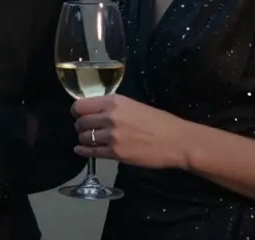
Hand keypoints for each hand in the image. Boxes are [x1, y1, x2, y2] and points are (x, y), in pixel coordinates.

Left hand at [72, 95, 190, 169]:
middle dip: (80, 126)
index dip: (77, 111)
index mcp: (114, 101)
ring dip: (84, 139)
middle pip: (80, 121)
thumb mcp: (133, 105)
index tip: (79, 115)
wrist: (177, 141)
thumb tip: (94, 111)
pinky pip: (91, 152)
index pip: (81, 104)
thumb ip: (112, 107)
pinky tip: (80, 150)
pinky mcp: (115, 153)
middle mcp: (110, 116)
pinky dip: (83, 151)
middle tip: (85, 130)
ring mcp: (112, 135)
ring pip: (84, 137)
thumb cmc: (159, 122)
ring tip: (88, 140)